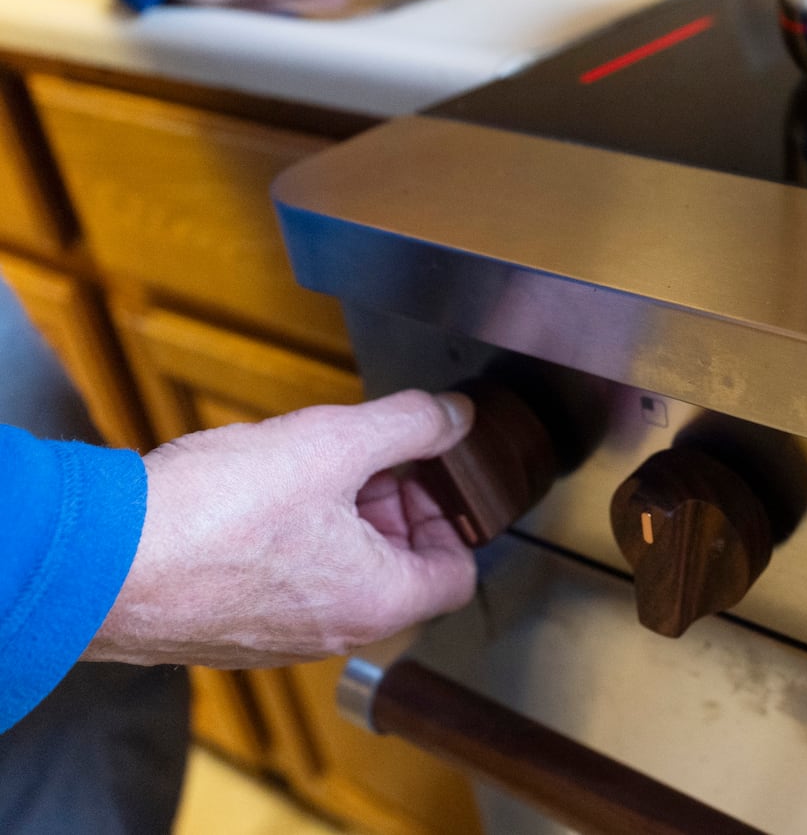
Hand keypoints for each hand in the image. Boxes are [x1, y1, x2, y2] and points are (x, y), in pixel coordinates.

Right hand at [86, 390, 477, 667]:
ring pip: (341, 575)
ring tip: (313, 468)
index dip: (455, 516)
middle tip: (371, 459)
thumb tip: (455, 417)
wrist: (100, 560)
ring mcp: (277, 638)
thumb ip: (408, 426)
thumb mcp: (332, 444)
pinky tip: (261, 496)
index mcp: (376, 602)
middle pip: (400, 571)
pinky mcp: (229, 629)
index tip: (434, 474)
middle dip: (395, 507)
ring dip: (343, 518)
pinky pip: (286, 584)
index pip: (457, 574)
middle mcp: (332, 634)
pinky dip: (293, 540)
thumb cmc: (212, 517)